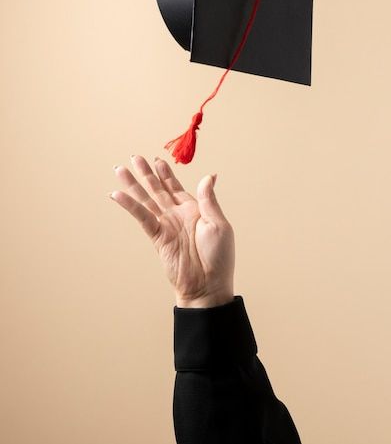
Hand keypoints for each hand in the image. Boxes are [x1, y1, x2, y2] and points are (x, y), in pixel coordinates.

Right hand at [109, 155, 234, 307]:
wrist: (208, 286)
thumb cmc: (219, 258)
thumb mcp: (219, 224)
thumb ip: (208, 200)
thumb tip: (209, 176)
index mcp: (194, 209)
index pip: (176, 187)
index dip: (166, 173)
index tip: (157, 160)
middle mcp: (177, 215)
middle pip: (158, 189)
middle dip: (146, 173)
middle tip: (135, 157)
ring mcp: (166, 225)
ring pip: (146, 200)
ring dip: (134, 185)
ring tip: (120, 170)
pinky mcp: (157, 237)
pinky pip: (142, 217)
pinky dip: (130, 206)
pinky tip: (117, 195)